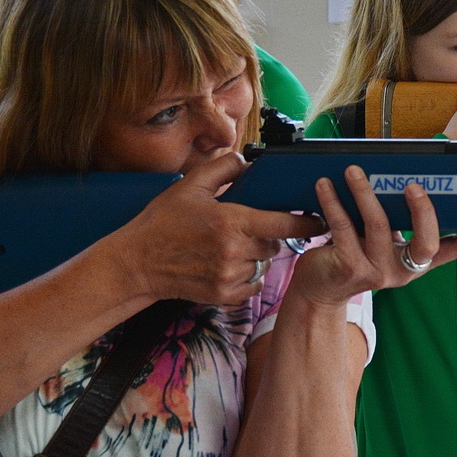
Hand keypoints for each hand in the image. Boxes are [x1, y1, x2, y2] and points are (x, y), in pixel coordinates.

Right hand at [111, 151, 325, 304]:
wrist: (137, 263)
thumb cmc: (162, 223)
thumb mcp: (189, 186)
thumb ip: (222, 168)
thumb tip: (246, 160)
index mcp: (231, 221)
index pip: (284, 224)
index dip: (306, 223)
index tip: (319, 221)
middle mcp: (234, 251)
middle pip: (274, 245)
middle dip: (267, 238)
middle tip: (245, 231)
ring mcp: (229, 276)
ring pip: (262, 265)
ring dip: (254, 257)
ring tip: (228, 249)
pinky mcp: (224, 295)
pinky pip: (251, 285)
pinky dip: (246, 277)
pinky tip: (225, 266)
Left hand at [287, 166, 456, 304]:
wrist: (319, 290)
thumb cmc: (352, 254)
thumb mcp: (381, 240)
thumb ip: (396, 219)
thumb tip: (405, 175)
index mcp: (417, 262)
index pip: (455, 250)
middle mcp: (403, 271)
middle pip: (425, 244)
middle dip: (423, 212)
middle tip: (414, 185)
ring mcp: (377, 272)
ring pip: (378, 226)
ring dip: (365, 193)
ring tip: (355, 171)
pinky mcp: (349, 268)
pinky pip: (343, 228)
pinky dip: (333, 203)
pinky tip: (325, 185)